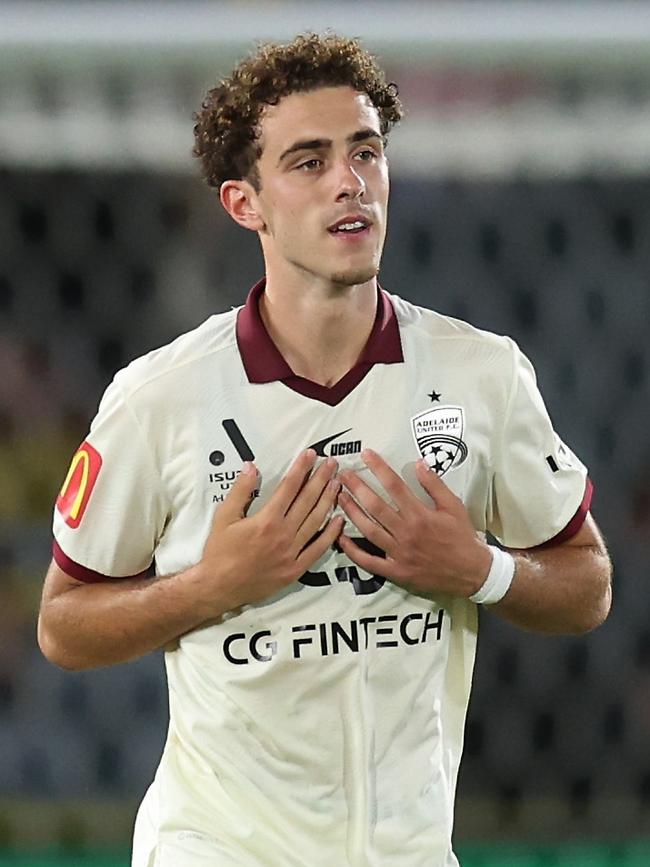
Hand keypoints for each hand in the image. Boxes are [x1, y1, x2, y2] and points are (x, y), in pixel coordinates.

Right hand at [196, 450, 342, 614]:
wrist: (217, 587)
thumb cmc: (219, 552)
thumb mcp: (224, 517)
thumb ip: (240, 491)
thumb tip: (251, 467)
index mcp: (266, 520)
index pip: (289, 487)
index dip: (301, 468)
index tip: (311, 455)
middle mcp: (283, 535)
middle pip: (307, 500)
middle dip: (320, 479)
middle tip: (331, 464)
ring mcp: (292, 553)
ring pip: (316, 521)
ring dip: (328, 500)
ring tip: (337, 484)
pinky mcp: (296, 569)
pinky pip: (318, 549)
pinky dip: (330, 534)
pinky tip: (339, 520)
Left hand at [337, 449, 490, 598]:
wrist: (473, 573)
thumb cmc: (462, 538)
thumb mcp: (454, 506)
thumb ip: (435, 485)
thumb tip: (419, 464)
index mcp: (420, 515)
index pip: (394, 485)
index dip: (379, 468)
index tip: (366, 455)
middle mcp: (407, 533)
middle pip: (375, 506)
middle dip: (357, 488)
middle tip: (344, 475)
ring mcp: (400, 553)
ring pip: (369, 530)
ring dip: (352, 513)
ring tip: (340, 498)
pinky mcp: (396, 571)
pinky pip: (370, 562)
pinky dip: (353, 551)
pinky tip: (341, 538)